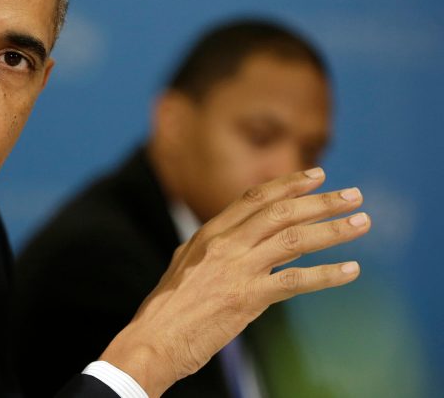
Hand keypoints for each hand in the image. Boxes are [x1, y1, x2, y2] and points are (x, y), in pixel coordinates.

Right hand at [98, 168, 370, 395]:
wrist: (152, 338)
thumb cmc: (168, 306)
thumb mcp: (186, 263)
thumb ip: (212, 246)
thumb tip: (234, 236)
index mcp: (210, 232)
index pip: (255, 198)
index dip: (288, 184)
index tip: (316, 176)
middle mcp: (225, 243)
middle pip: (281, 211)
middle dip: (320, 200)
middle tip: (353, 195)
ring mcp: (237, 268)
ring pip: (294, 238)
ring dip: (332, 229)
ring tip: (362, 222)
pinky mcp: (247, 297)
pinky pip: (296, 280)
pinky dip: (327, 275)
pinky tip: (351, 270)